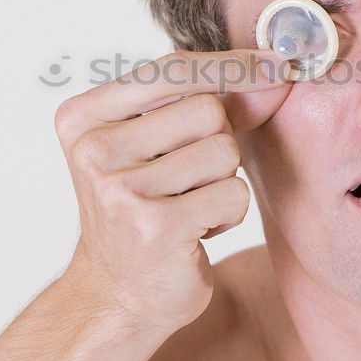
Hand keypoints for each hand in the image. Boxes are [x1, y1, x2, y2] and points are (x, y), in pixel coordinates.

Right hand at [54, 49, 290, 331]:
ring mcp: (121, 189)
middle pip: (207, 108)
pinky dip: (228, 213)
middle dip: (218, 142)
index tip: (277, 66)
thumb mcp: (159, 142)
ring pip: (224, 150)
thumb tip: (275, 70)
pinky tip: (194, 231)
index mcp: (83, 117)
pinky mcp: (155, 226)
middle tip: (187, 179)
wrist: (118, 294)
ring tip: (188, 205)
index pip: (171, 68)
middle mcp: (93, 148)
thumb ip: (210, 100)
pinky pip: (232, 193)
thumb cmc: (145, 207)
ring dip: (223, 181)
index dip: (232, 66)